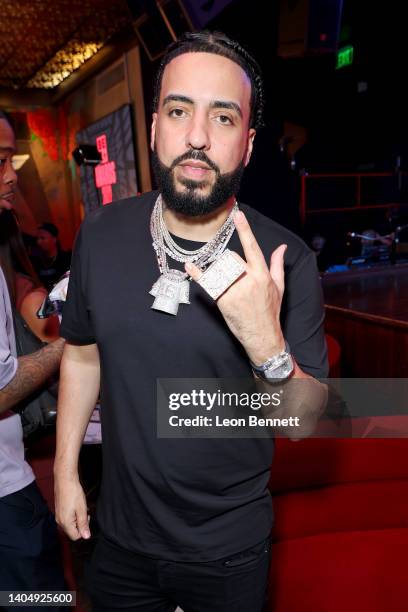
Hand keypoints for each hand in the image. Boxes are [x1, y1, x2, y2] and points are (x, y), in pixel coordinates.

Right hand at [54, 475, 90, 540]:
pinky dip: (73, 515)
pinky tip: (76, 506)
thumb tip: (86, 536)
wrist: (64, 480)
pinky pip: (66, 518)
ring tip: (80, 508)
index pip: (75, 536)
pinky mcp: (58, 511)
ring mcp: (58, 516)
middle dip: (80, 524)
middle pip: (72, 531)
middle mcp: (59, 521)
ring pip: (70, 524)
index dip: (84, 530)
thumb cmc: (73, 492)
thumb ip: (83, 524)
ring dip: (77, 519)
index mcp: (65, 523)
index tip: (87, 518)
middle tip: (85, 512)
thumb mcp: (82, 509)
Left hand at [186, 210, 286, 364]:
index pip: (253, 248)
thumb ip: (277, 265)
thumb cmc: (270, 311)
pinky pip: (209, 284)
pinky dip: (198, 275)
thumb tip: (282, 247)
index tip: (238, 216)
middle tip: (233, 279)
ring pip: (220, 270)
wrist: (262, 335)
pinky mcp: (224, 300)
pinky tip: (190, 267)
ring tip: (226, 286)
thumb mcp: (279, 287)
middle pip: (231, 258)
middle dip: (229, 264)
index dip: (245, 230)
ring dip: (219, 273)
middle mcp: (248, 280)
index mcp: (262, 274)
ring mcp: (235, 290)